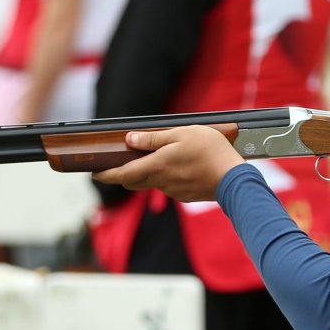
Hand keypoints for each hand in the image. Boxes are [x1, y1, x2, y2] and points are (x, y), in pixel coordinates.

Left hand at [91, 126, 245, 202]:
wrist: (234, 179)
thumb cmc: (209, 151)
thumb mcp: (181, 134)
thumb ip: (153, 139)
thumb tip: (129, 140)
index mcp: (156, 166)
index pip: (123, 174)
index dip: (106, 175)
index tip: (94, 174)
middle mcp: (161, 181)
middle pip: (134, 181)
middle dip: (123, 174)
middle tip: (119, 164)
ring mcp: (173, 191)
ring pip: (152, 182)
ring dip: (147, 173)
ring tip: (156, 159)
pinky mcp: (185, 195)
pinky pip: (169, 186)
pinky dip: (166, 177)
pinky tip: (180, 166)